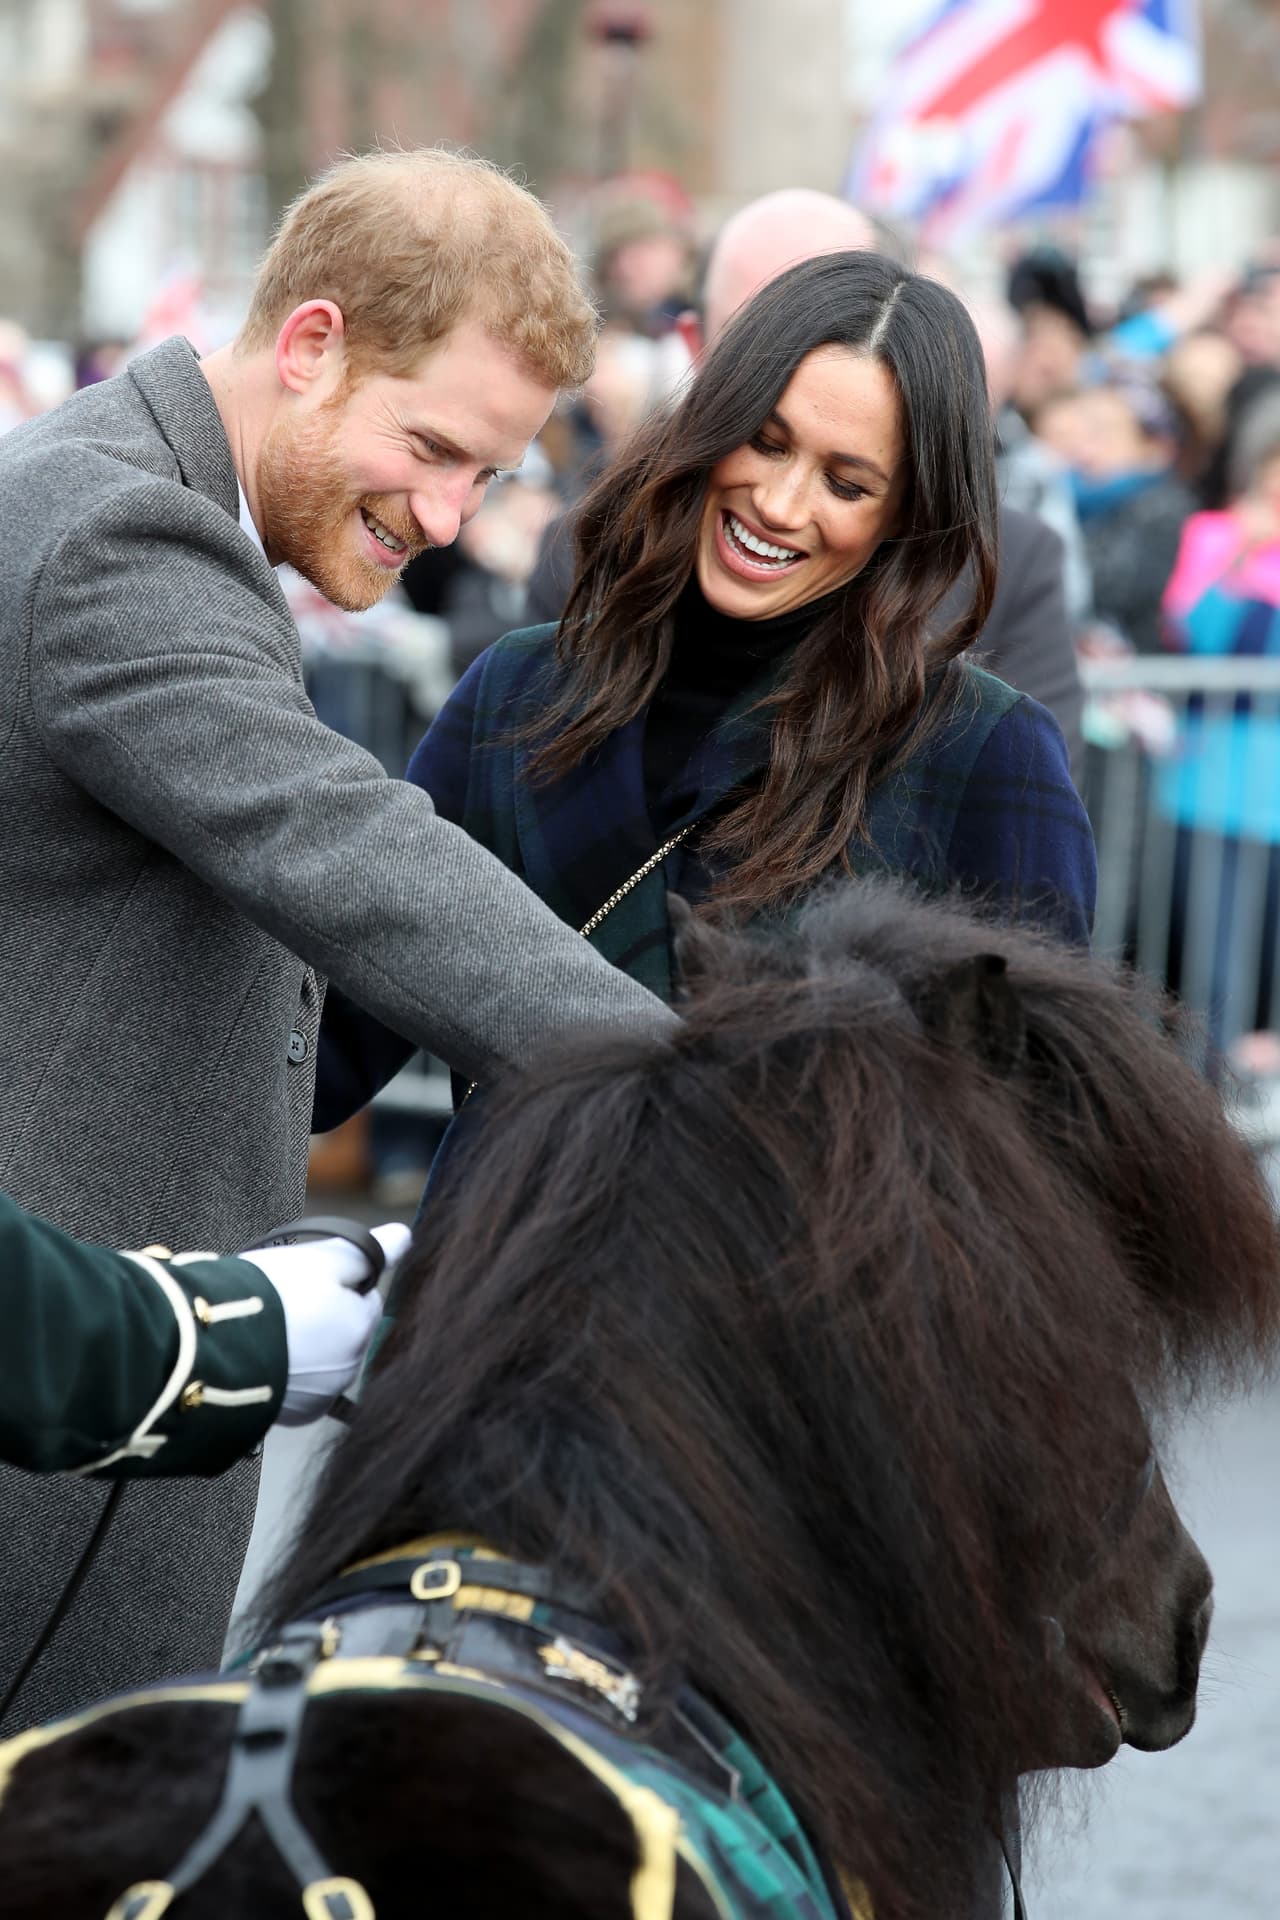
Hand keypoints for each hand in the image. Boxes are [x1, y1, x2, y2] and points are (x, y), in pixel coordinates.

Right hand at [239, 1222, 410, 1424]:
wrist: (208, 1347)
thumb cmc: (268, 1296)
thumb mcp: (322, 1258)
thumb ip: (370, 1251)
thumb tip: (406, 1237)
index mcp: (360, 1329)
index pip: (365, 1298)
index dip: (336, 1283)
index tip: (304, 1281)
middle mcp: (349, 1370)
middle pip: (345, 1332)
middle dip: (322, 1318)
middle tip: (281, 1304)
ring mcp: (319, 1398)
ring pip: (321, 1362)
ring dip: (304, 1348)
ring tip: (266, 1331)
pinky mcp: (290, 1417)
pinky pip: (298, 1389)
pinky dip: (286, 1375)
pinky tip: (262, 1359)